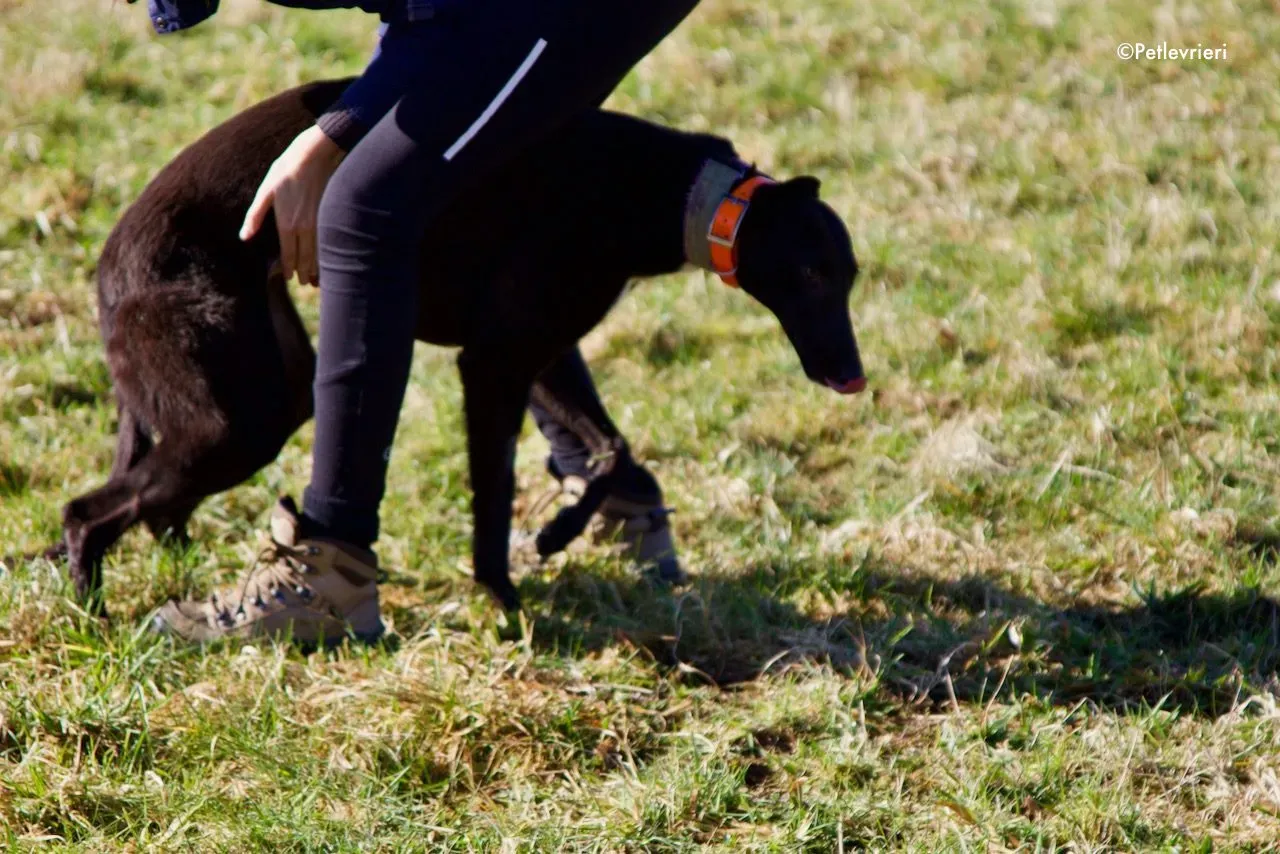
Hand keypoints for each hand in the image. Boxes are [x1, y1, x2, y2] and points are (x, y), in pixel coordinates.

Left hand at [240, 125, 344, 286]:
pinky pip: (328, 242)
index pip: (288, 254)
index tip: (290, 278)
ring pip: (319, 252)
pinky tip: (330, 258)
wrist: (314, 155)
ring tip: (319, 280)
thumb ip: (255, 217)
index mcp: (287, 223)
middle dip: (306, 272)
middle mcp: (304, 227)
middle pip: (306, 258)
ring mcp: (319, 222)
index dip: (289, 269)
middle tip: (306, 283)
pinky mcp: (329, 216)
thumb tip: (245, 237)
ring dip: (319, 267)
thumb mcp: (265, 191)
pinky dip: (328, 254)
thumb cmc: (286, 170)